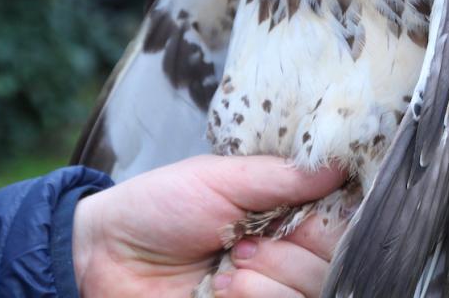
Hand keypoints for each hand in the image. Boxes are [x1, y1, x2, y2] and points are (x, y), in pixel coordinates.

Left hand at [73, 155, 346, 296]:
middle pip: (334, 261)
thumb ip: (281, 175)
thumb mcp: (219, 178)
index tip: (293, 215)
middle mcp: (288, 254)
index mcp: (286, 211)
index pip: (341, 219)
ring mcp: (272, 290)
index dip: (327, 220)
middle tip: (243, 242)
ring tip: (225, 269)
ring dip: (265, 281)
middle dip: (288, 253)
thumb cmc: (159, 207)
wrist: (107, 259)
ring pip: (312, 290)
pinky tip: (222, 291)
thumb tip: (340, 164)